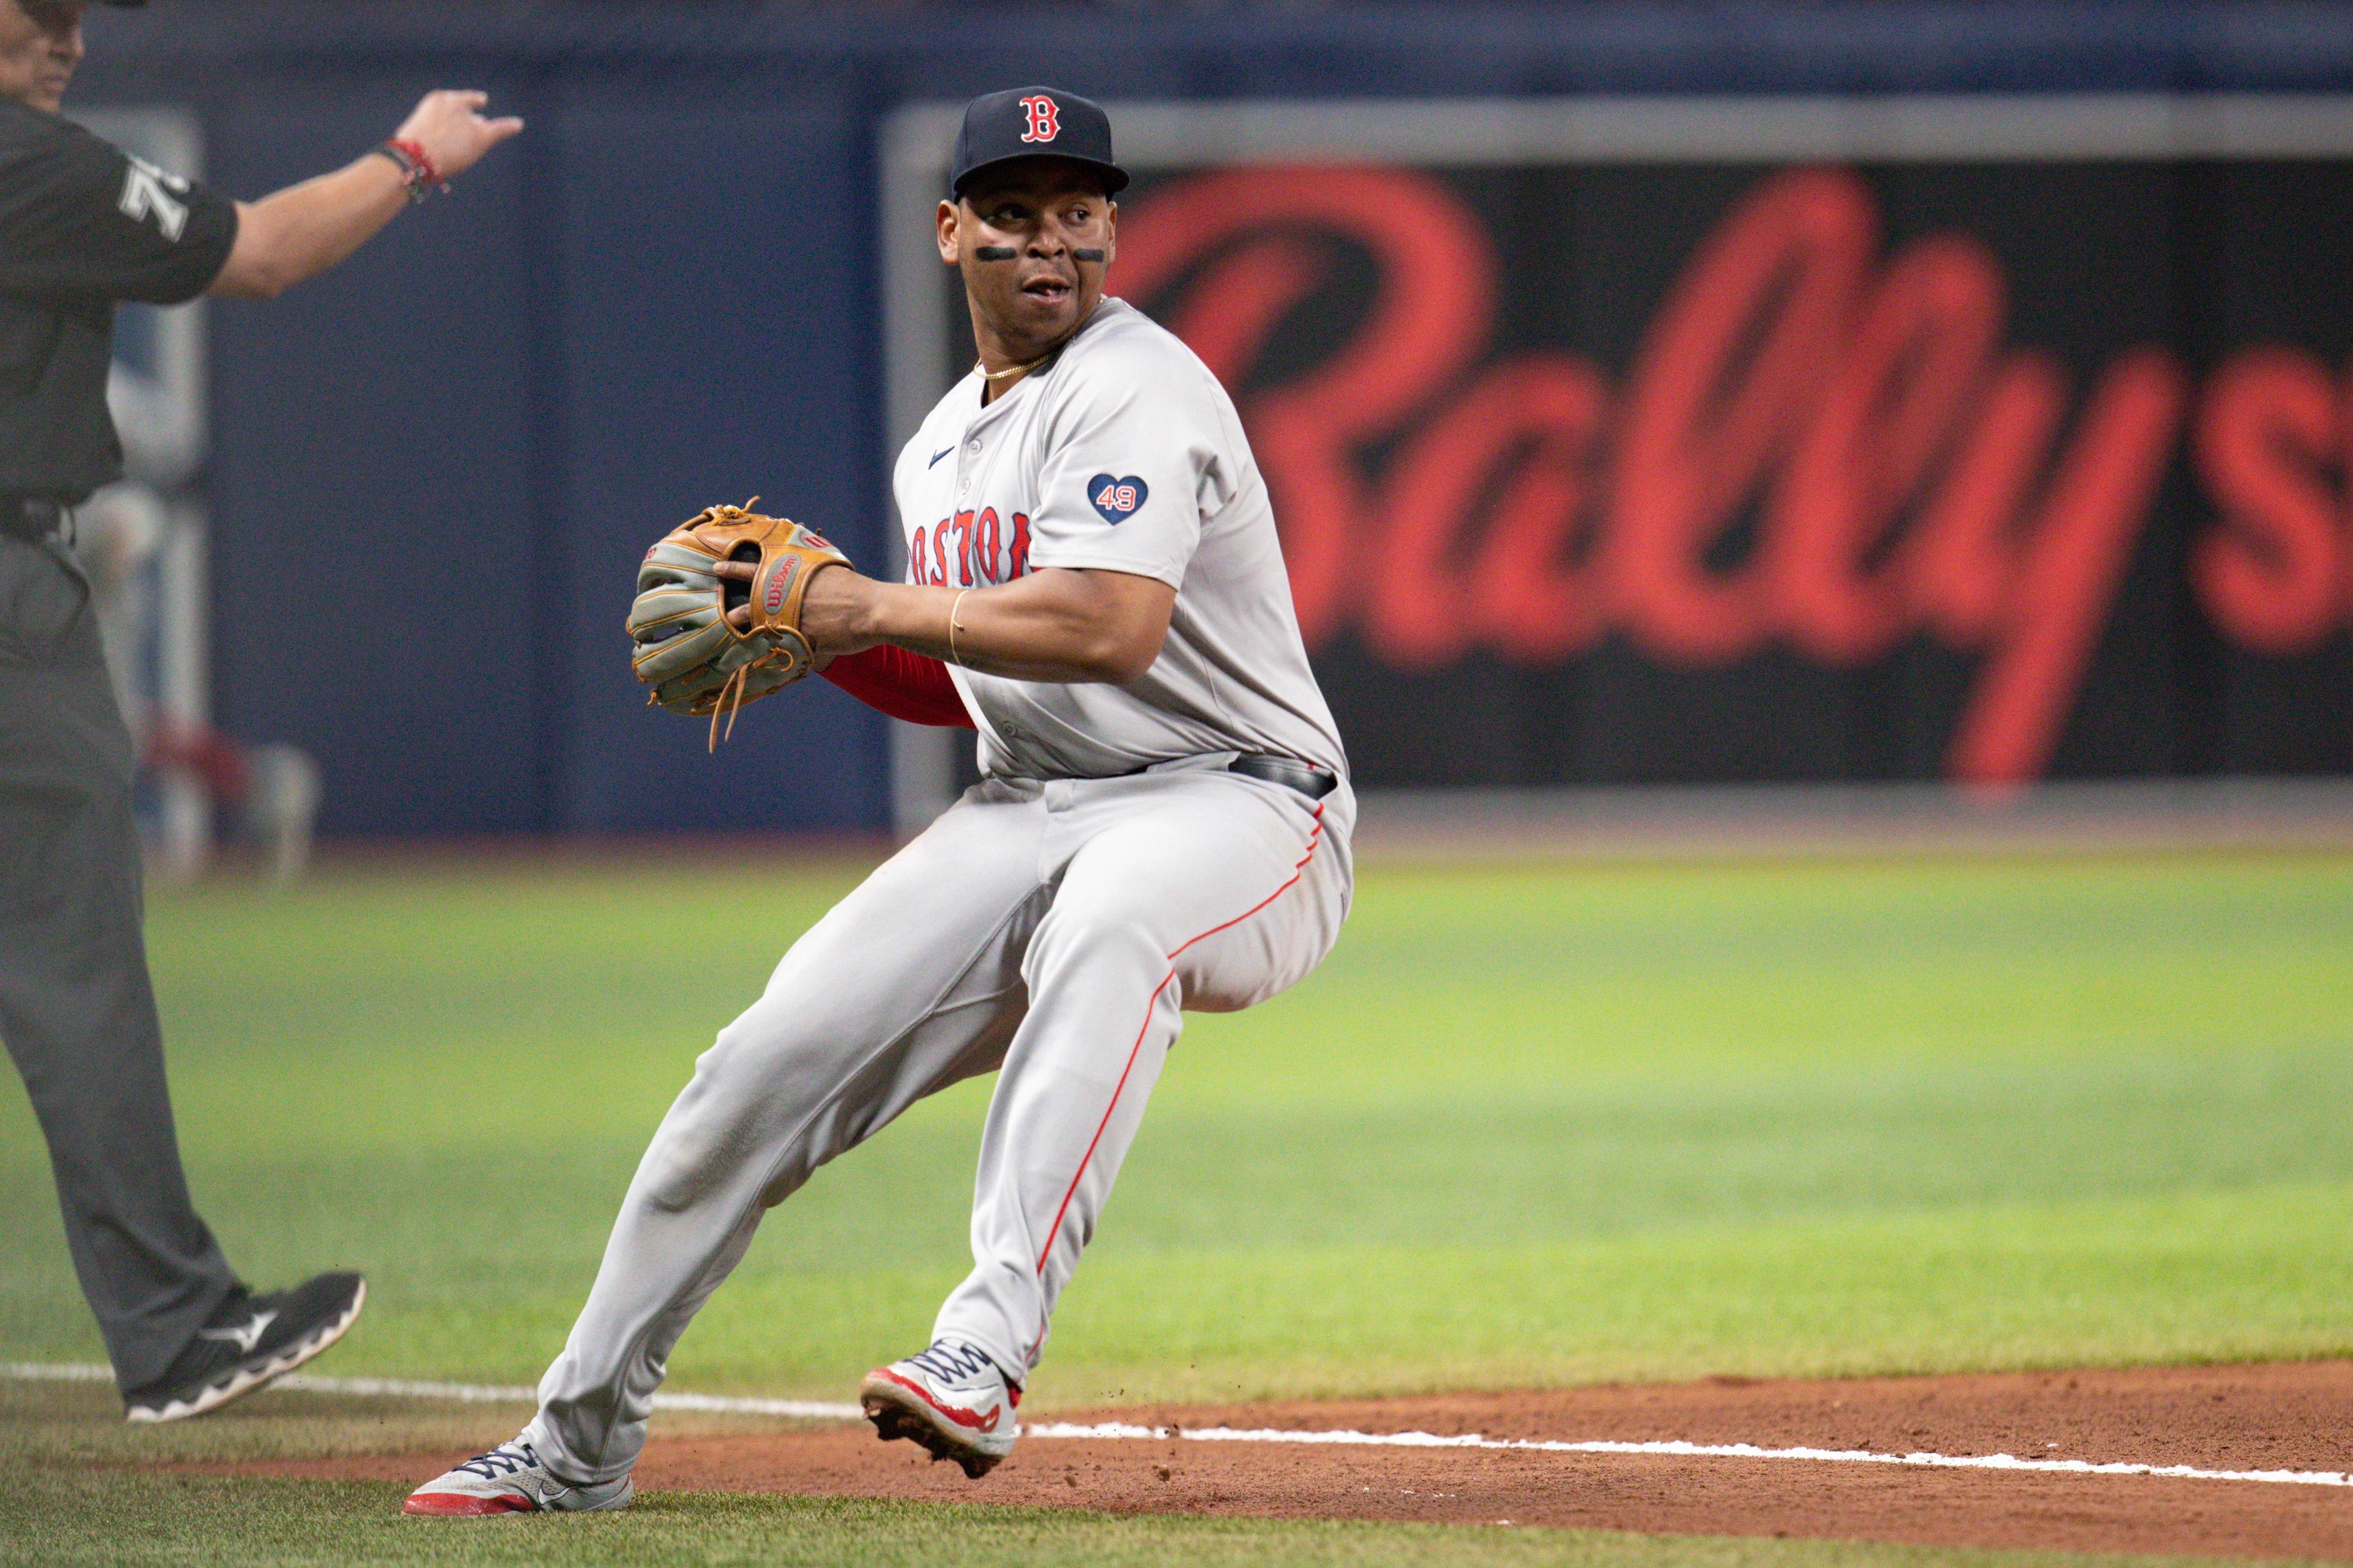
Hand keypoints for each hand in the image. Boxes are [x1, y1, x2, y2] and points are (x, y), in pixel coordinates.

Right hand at [392, 90, 524, 182]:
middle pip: (468, 114)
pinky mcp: (480, 135)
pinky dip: (510, 127)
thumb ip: (439, 128)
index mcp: (438, 99)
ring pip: (479, 126)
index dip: (459, 109)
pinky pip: (499, 128)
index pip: (456, 101)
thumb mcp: (420, 130)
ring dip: (472, 136)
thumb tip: (462, 135)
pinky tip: (518, 125)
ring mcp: (469, 119)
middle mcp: (457, 104)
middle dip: (465, 125)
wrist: (415, 155)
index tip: (464, 108)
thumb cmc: (412, 149)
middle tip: (451, 138)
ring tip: (456, 146)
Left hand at [715, 559, 871, 653]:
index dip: (734, 568)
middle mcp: (787, 594)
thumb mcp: (828, 565)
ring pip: (760, 620)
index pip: (755, 568)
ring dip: (743, 622)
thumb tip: (799, 553)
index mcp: (792, 574)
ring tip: (730, 622)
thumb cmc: (854, 586)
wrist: (872, 609)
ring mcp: (791, 617)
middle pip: (751, 595)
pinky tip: (758, 649)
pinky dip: (771, 645)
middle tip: (719, 598)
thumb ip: (808, 563)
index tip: (719, 566)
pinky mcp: (800, 639)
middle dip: (732, 598)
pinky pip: (781, 643)